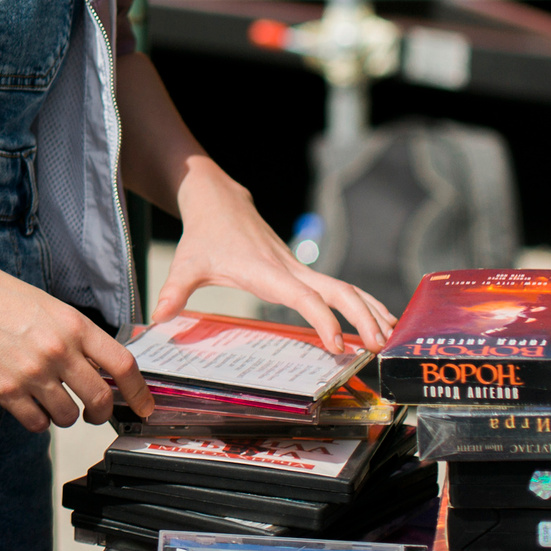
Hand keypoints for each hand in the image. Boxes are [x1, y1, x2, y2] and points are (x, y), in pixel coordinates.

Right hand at [0, 254, 152, 430]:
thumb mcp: (48, 306)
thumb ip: (75, 336)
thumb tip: (99, 369)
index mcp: (74, 325)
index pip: (123, 365)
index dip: (139, 392)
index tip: (144, 406)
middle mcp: (58, 350)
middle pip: (100, 399)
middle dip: (102, 413)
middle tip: (95, 414)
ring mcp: (32, 372)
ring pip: (68, 416)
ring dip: (65, 416)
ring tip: (50, 401)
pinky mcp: (5, 390)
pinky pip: (36, 423)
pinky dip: (37, 420)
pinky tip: (28, 405)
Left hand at [156, 157, 394, 351]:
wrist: (219, 202)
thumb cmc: (203, 236)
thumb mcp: (185, 264)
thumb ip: (174, 290)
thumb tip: (158, 315)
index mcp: (266, 271)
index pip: (302, 296)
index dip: (322, 318)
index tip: (335, 345)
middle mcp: (290, 269)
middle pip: (338, 290)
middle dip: (362, 317)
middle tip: (379, 347)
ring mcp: (299, 269)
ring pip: (345, 287)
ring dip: (370, 310)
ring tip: (392, 337)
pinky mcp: (302, 271)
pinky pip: (339, 288)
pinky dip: (363, 303)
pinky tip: (380, 321)